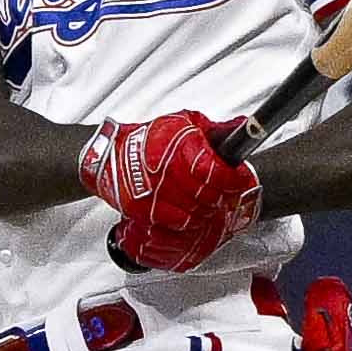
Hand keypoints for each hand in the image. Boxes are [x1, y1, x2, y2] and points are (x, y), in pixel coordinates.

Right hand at [82, 107, 260, 275]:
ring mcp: (150, 192)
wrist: (109, 156)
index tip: (238, 180)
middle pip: (206, 196)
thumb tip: (242, 126)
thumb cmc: (148, 140)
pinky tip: (187, 214)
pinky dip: (185, 224)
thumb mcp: (185, 125)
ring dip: (204, 213)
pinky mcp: (140, 210)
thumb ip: (215, 131)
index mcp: (177, 144)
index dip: (231, 179)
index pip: (213, 170)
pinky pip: (175, 225)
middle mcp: (162, 168)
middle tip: (221, 194)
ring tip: (205, 205)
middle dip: (219, 197)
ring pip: (193, 215)